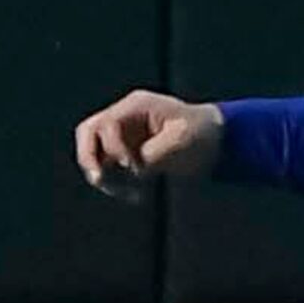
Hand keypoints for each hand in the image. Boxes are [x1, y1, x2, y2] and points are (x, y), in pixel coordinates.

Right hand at [73, 89, 223, 200]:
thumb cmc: (202, 133)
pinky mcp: (127, 154)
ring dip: (102, 174)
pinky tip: (135, 195)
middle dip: (88, 157)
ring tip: (125, 193)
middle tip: (98, 180)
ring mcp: (123, 136)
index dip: (113, 147)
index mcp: (137, 106)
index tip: (133, 167)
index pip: (107, 124)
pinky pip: (108, 169)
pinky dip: (115, 183)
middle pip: (88, 132)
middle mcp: (124, 118)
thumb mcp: (182, 140)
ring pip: (94, 153)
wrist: (215, 141)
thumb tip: (132, 171)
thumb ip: (155, 153)